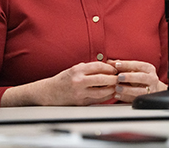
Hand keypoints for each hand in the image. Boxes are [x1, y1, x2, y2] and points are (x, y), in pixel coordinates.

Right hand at [1, 61, 117, 106]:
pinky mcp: (81, 102)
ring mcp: (80, 93)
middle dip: (114, 78)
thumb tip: (105, 65)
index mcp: (77, 70)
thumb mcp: (74, 69)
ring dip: (112, 89)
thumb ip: (88, 67)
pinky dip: (106, 97)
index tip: (115, 69)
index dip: (109, 67)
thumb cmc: (62, 80)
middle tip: (119, 77)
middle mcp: (79, 81)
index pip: (98, 66)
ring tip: (116, 86)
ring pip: (102, 91)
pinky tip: (110, 93)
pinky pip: (98, 100)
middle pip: (103, 79)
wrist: (48, 93)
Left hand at [108, 60, 167, 102]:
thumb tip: (109, 62)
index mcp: (148, 69)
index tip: (116, 64)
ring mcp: (150, 90)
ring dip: (127, 89)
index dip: (127, 65)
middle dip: (129, 77)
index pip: (138, 65)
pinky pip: (135, 99)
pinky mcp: (146, 99)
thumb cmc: (140, 76)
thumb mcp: (135, 69)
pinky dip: (125, 97)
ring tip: (117, 88)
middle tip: (119, 77)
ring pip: (140, 91)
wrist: (153, 88)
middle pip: (141, 77)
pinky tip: (117, 95)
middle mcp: (151, 79)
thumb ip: (123, 66)